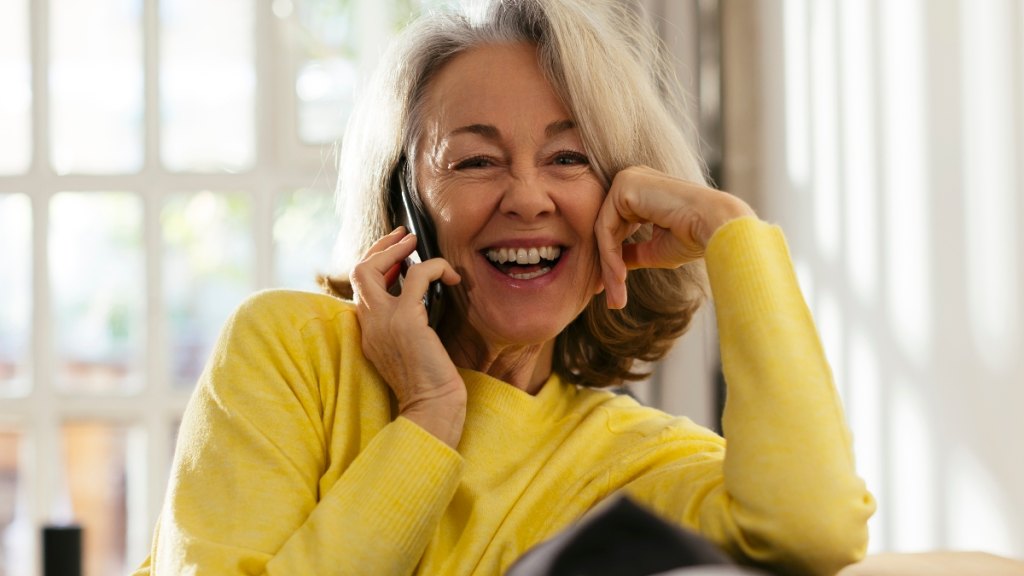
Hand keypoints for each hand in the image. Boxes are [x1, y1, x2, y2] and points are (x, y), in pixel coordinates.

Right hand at [350, 227, 466, 447]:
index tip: (399, 253)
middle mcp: (369, 325)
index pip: (360, 287)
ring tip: (420, 244)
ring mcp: (383, 322)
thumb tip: (422, 296)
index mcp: (368, 332)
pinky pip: (418, 275)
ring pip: (372, 268)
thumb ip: (407, 323)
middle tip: (405, 236)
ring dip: (399, 249)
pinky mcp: (405, 320)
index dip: (377, 263)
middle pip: (358, 271)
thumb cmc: (430, 384)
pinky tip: (452, 277)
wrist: (432, 409)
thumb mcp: (411, 349)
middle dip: (381, 247)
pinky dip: (436, 266)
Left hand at [595, 166, 754, 308]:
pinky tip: (620, 278)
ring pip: (604, 232)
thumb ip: (633, 252)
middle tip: (612, 300)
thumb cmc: (693, 237)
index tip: (612, 290)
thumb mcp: (656, 248)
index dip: (612, 260)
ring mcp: (627, 180)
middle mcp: (632, 180)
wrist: (715, 227)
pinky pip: (606, 228)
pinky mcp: (624, 186)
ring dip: (609, 268)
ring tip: (617, 296)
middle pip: (607, 230)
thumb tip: (615, 266)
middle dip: (608, 268)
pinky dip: (610, 256)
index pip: (616, 227)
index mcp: (641, 191)